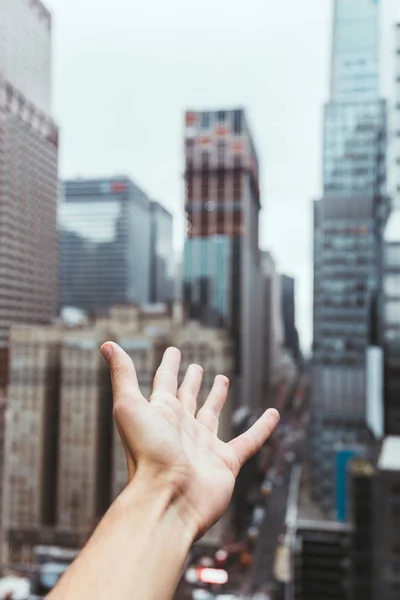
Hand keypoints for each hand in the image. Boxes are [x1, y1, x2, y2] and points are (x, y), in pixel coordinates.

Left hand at [101, 343, 279, 539]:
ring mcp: (203, 445)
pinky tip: (273, 414)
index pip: (165, 382)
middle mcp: (181, 427)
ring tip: (222, 380)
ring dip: (217, 398)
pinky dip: (261, 428)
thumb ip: (123, 375)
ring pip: (212, 415)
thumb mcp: (129, 406)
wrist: (167, 499)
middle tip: (197, 367)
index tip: (174, 351)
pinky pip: (248, 441)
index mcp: (161, 413)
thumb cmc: (146, 454)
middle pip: (188, 398)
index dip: (169, 365)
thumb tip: (107, 345)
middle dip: (191, 382)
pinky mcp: (225, 462)